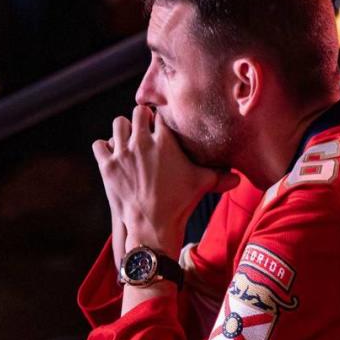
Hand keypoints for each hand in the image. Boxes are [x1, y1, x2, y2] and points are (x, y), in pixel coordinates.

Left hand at [92, 105, 237, 258]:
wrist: (152, 226)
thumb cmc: (179, 204)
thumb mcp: (201, 185)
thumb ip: (220, 176)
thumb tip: (239, 179)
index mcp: (165, 140)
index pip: (160, 115)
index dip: (161, 121)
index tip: (162, 128)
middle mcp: (142, 141)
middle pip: (138, 112)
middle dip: (142, 121)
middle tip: (146, 134)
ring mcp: (122, 152)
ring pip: (117, 123)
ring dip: (123, 131)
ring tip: (129, 142)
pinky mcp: (107, 166)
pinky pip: (99, 144)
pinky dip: (105, 149)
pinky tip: (114, 157)